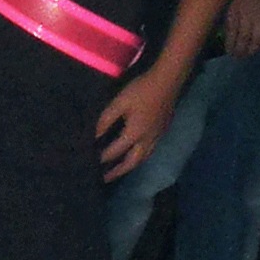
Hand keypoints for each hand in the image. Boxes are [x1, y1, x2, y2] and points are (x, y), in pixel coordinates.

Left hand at [95, 67, 177, 182]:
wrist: (168, 81)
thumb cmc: (141, 90)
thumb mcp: (120, 102)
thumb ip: (106, 119)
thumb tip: (94, 135)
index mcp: (134, 135)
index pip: (115, 151)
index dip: (103, 158)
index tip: (92, 163)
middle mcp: (147, 141)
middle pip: (132, 162)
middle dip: (118, 172)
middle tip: (106, 179)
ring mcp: (157, 137)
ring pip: (143, 158)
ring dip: (130, 166)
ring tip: (121, 170)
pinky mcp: (163, 131)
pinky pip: (150, 151)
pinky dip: (140, 157)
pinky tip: (137, 153)